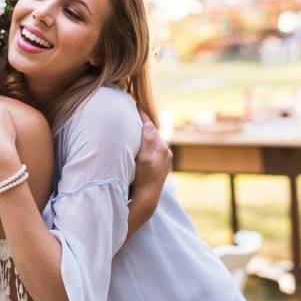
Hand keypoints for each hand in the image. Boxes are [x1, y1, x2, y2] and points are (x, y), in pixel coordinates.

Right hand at [129, 107, 171, 225]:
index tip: (136, 103)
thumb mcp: (143, 158)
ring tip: (137, 125)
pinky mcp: (161, 165)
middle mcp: (166, 152)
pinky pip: (153, 149)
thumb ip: (147, 141)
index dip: (142, 115)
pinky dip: (147, 143)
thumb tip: (148, 124)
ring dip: (146, 133)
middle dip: (144, 123)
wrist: (147, 197)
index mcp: (162, 148)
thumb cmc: (143, 179)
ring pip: (153, 141)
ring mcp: (164, 159)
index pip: (150, 126)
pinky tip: (142, 143)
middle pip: (153, 132)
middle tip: (134, 111)